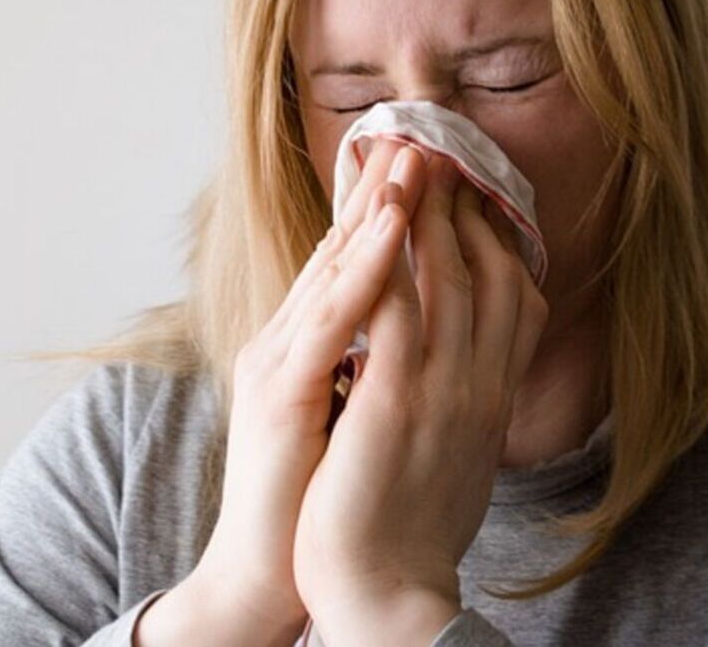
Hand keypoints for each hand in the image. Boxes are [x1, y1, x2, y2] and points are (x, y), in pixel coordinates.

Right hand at [136, 138, 426, 645]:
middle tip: (420, 134)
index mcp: (313, 348)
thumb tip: (421, 331)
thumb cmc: (325, 498)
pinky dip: (364, 271)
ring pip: (332, 271)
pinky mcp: (282, 394)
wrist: (282, 574)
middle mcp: (289, 344)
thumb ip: (381, 363)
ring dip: (374, 210)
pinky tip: (393, 233)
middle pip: (339, 251)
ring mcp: (280, 364)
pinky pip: (330, 320)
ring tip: (411, 159)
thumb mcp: (363, 412)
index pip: (355, 264)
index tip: (427, 163)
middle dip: (381, 191)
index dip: (388, 211)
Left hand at [292, 153, 547, 642]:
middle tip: (439, 148)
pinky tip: (377, 218)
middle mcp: (481, 383)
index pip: (512, 296)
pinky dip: (390, 259)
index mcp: (493, 395)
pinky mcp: (397, 401)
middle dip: (460, 205)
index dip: (495, 237)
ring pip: (444, 278)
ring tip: (409, 156)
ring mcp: (444, 389)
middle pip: (484, 271)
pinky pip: (398, 311)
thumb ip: (466, 405)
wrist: (390, 593)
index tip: (473, 193)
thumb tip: (470, 377)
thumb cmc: (410, 532)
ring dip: (425, 211)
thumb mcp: (456, 455)